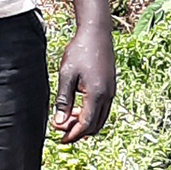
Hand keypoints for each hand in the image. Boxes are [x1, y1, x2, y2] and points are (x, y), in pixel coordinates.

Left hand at [49, 24, 115, 143]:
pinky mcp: (111, 87)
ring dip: (85, 124)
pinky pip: (103, 109)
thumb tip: (59, 122)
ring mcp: (111, 92)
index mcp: (96, 94)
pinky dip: (91, 114)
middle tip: (61, 128)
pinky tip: (78, 108)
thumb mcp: (66, 75)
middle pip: (94, 126)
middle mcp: (107, 96)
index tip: (59, 137)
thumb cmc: (80, 51)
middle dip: (78, 131)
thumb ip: (63, 101)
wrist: (96, 32)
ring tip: (67, 118)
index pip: (85, 125)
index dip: (72, 134)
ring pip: (100, 119)